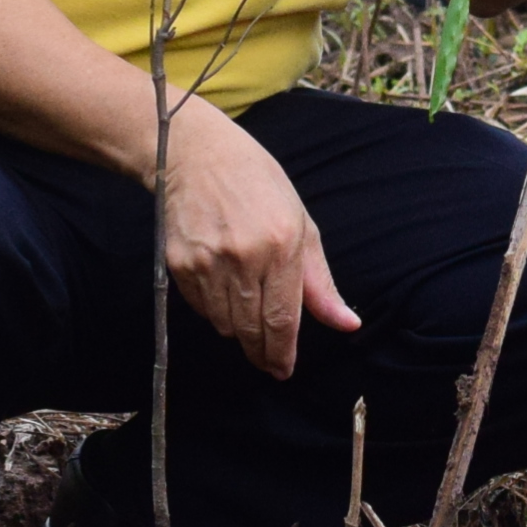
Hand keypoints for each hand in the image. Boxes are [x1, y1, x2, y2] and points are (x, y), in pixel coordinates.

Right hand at [158, 100, 355, 377]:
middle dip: (262, 352)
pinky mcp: (179, 265)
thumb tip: (348, 324)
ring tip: (248, 318)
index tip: (283, 370)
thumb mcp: (301, 224)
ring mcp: (207, 262)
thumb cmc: (258, 184)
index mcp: (282, 245)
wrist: (197, 155)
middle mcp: (244, 257)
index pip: (282, 319)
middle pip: (252, 329)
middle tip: (269, 362)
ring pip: (225, 325)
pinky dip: (215, 312)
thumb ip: (321, 282)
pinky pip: (202, 309)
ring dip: (239, 332)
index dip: (283, 353)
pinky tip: (224, 294)